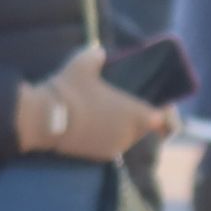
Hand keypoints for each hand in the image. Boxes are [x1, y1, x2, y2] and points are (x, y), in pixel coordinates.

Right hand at [20, 45, 171, 160]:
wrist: (44, 119)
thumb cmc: (70, 90)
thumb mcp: (83, 63)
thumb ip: (97, 55)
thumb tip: (100, 52)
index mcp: (136, 114)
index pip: (165, 120)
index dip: (165, 113)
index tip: (159, 106)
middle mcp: (130, 134)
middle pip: (144, 128)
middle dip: (137, 119)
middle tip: (124, 107)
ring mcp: (115, 148)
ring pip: (127, 138)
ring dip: (121, 129)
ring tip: (105, 117)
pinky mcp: (99, 157)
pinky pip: (110, 146)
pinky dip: (105, 138)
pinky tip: (91, 128)